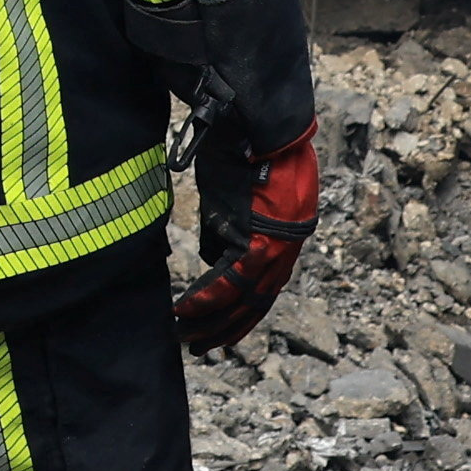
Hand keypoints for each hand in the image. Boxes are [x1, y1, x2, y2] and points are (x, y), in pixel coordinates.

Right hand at [172, 126, 319, 355]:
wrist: (261, 124)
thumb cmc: (246, 148)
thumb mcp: (237, 196)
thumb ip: (229, 228)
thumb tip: (214, 256)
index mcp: (285, 237)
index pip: (264, 287)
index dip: (240, 312)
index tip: (218, 328)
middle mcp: (286, 248)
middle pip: (257, 301)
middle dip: (226, 328)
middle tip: (199, 346)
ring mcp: (277, 246)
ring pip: (244, 298)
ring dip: (211, 320)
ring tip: (185, 334)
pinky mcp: (260, 240)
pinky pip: (231, 281)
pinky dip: (206, 298)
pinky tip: (184, 310)